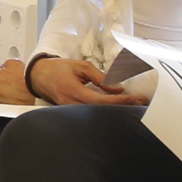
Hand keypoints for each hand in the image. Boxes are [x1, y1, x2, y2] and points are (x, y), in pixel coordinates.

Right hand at [25, 56, 141, 106]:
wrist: (38, 77)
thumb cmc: (59, 69)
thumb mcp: (80, 66)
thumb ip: (99, 77)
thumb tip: (118, 87)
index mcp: (73, 91)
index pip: (100, 100)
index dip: (119, 101)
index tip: (135, 98)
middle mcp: (71, 104)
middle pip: (101, 112)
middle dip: (123, 108)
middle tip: (142, 103)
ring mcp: (71, 111)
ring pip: (97, 115)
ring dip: (116, 110)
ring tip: (134, 105)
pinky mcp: (73, 113)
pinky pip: (92, 114)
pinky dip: (107, 111)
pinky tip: (119, 107)